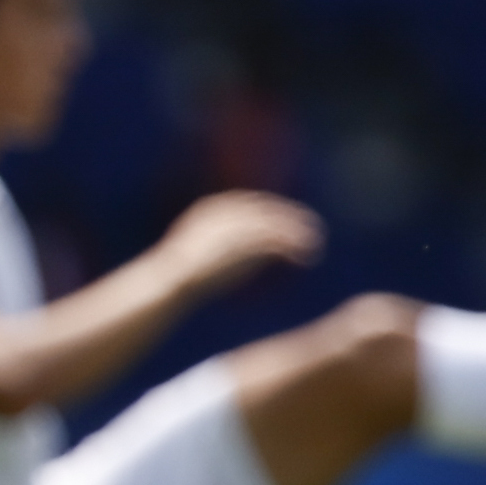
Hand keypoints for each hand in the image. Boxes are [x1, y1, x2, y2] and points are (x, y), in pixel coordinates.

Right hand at [154, 190, 323, 295]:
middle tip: (309, 225)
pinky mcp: (246, 241)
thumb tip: (221, 258)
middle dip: (288, 216)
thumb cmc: (173, 278)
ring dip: (297, 230)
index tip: (285, 220)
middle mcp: (224, 210)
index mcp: (210, 209)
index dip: (269, 211)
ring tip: (316, 241)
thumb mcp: (193, 256)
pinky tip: (308, 255)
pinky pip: (277, 239)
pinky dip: (295, 245)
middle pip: (265, 207)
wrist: (169, 281)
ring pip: (275, 222)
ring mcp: (234, 223)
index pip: (247, 203)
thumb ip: (211, 249)